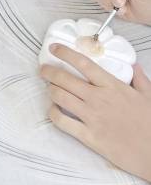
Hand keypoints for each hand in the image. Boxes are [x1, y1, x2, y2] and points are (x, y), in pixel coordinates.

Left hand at [41, 44, 150, 181]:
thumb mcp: (149, 97)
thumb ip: (139, 79)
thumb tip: (133, 64)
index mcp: (113, 87)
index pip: (83, 64)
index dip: (65, 53)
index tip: (54, 48)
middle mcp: (99, 99)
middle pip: (64, 79)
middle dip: (49, 71)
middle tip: (43, 69)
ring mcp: (92, 118)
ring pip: (59, 97)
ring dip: (50, 90)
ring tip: (50, 88)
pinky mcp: (89, 136)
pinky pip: (62, 121)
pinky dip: (53, 113)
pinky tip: (54, 110)